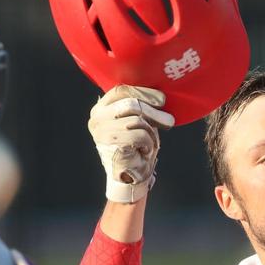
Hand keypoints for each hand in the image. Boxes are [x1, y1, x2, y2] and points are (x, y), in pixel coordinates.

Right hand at [87, 85, 174, 202]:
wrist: (133, 174)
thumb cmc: (137, 146)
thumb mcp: (138, 119)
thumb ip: (140, 105)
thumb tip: (159, 96)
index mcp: (101, 108)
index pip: (121, 91)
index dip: (143, 92)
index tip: (162, 99)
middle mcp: (97, 119)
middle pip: (131, 104)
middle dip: (153, 112)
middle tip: (168, 121)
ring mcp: (102, 132)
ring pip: (136, 120)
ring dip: (150, 132)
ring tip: (150, 141)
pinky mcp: (111, 145)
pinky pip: (139, 135)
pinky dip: (148, 142)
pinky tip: (144, 149)